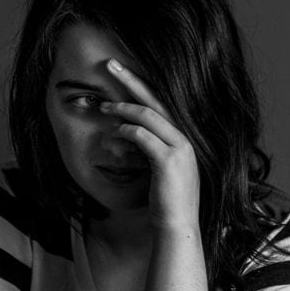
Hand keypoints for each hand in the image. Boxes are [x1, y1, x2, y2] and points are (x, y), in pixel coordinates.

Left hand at [99, 59, 200, 230]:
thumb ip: (146, 149)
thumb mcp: (157, 170)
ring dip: (122, 108)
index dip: (142, 86)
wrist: (178, 227)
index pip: (162, 104)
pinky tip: (112, 135)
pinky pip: (142, 136)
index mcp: (184, 139)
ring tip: (104, 106)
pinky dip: (125, 132)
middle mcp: (185, 138)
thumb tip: (124, 134)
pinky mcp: (168, 160)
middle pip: (157, 99)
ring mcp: (180, 148)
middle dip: (131, 80)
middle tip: (110, 63)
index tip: (123, 72)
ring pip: (147, 115)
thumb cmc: (166, 202)